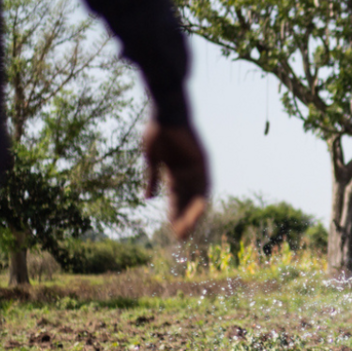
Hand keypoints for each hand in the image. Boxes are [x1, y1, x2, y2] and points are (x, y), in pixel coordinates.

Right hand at [143, 120, 208, 240]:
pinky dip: (200, 198)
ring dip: (193, 214)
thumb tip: (147, 199)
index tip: (172, 230)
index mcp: (175, 172)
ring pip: (196, 196)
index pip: (176, 198)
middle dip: (184, 218)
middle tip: (181, 236)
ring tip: (188, 230)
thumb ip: (152, 179)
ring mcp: (197, 168)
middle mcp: (188, 173)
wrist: (165, 114)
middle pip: (187, 200)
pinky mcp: (203, 163)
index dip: (174, 213)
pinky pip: (204, 185)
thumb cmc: (157, 132)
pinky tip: (198, 213)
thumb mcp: (152, 160)